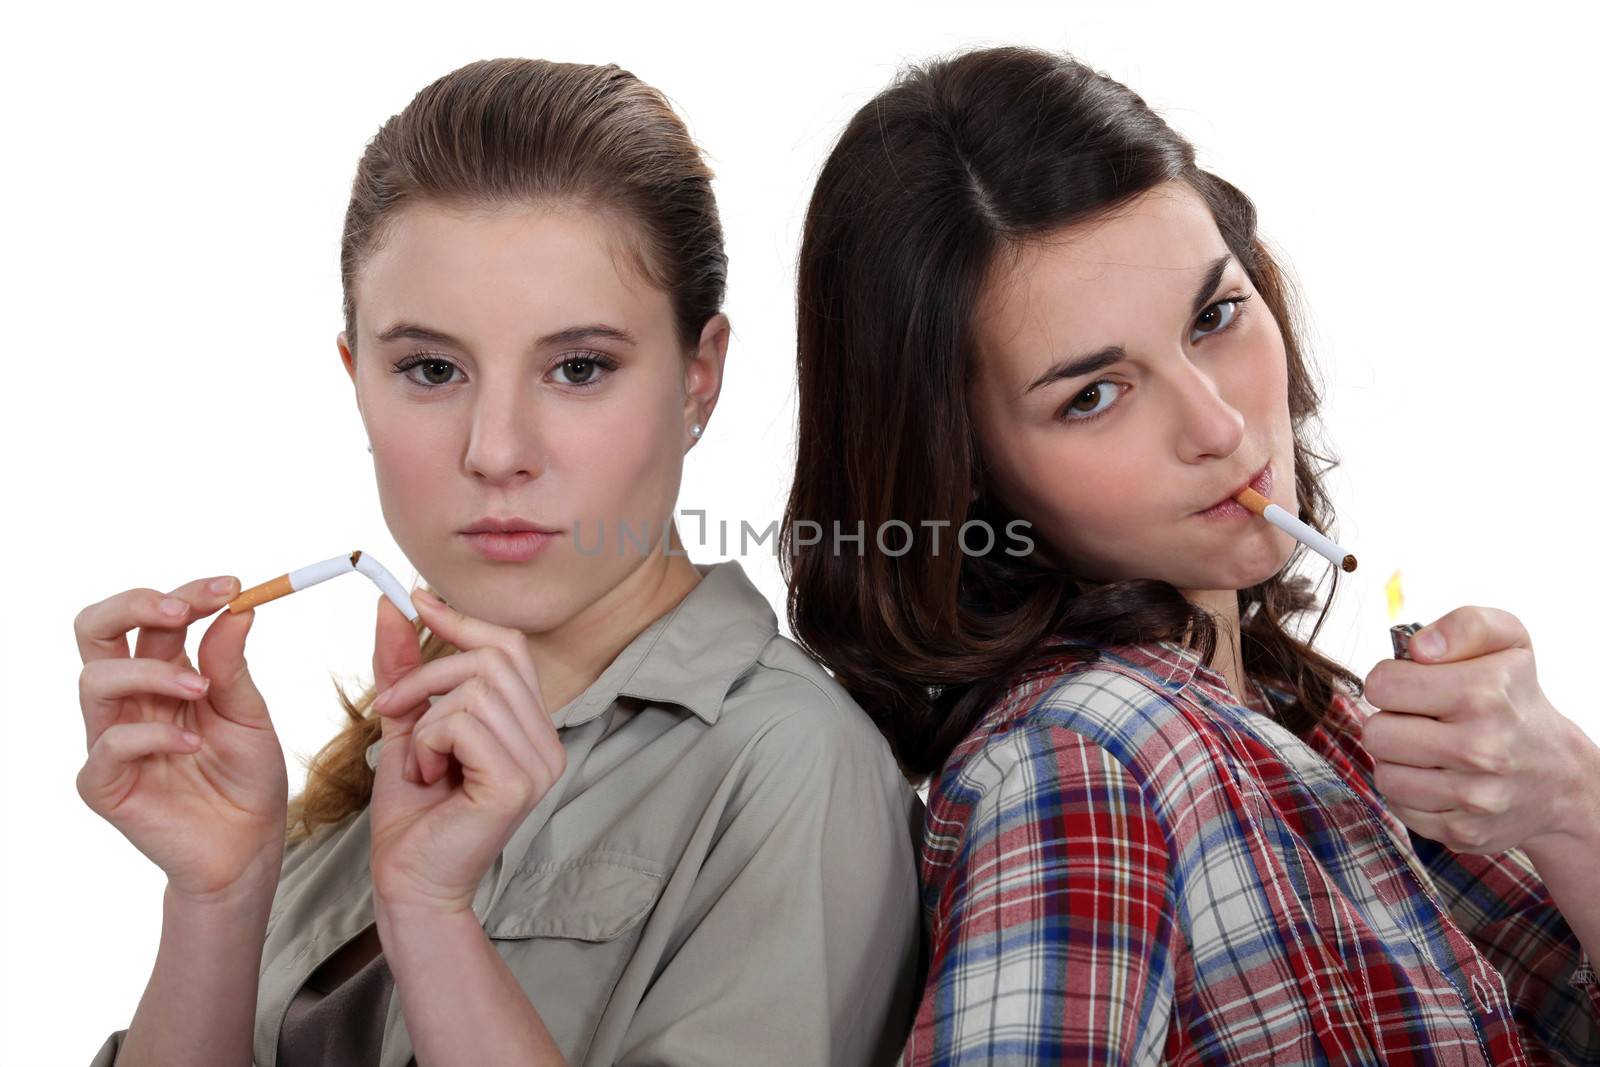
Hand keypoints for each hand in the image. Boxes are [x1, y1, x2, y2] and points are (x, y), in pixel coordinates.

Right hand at [74, 576, 286, 900]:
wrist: (248, 847)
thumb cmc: (247, 778)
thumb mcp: (248, 714)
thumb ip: (232, 666)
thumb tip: (237, 608)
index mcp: (163, 676)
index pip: (153, 618)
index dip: (187, 594)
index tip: (234, 586)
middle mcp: (129, 701)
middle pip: (95, 631)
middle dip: (133, 605)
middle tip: (182, 609)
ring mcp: (110, 740)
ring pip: (94, 681)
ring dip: (151, 673)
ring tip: (201, 691)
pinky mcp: (104, 784)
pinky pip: (107, 745)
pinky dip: (151, 736)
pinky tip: (192, 745)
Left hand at [366, 590, 565, 917]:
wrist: (408, 883)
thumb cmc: (412, 815)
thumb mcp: (404, 726)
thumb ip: (404, 667)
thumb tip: (395, 605)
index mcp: (531, 726)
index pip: (510, 647)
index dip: (463, 620)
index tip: (417, 600)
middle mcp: (547, 741)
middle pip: (492, 657)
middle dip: (427, 673)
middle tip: (389, 708)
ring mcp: (539, 763)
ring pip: (475, 689)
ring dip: (426, 720)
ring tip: (422, 763)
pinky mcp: (517, 782)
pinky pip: (463, 723)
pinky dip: (429, 743)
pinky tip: (431, 778)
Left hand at [1360, 605, 1593, 854]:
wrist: (1562, 778)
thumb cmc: (1517, 698)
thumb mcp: (1507, 642)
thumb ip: (1465, 625)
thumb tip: (1419, 648)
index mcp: (1484, 694)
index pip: (1381, 684)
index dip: (1391, 681)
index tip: (1416, 686)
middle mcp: (1482, 748)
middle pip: (1375, 733)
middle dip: (1392, 722)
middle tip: (1423, 721)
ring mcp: (1474, 796)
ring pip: (1383, 774)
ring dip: (1399, 760)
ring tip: (1431, 750)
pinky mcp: (1463, 831)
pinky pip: (1399, 806)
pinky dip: (1412, 792)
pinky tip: (1440, 779)